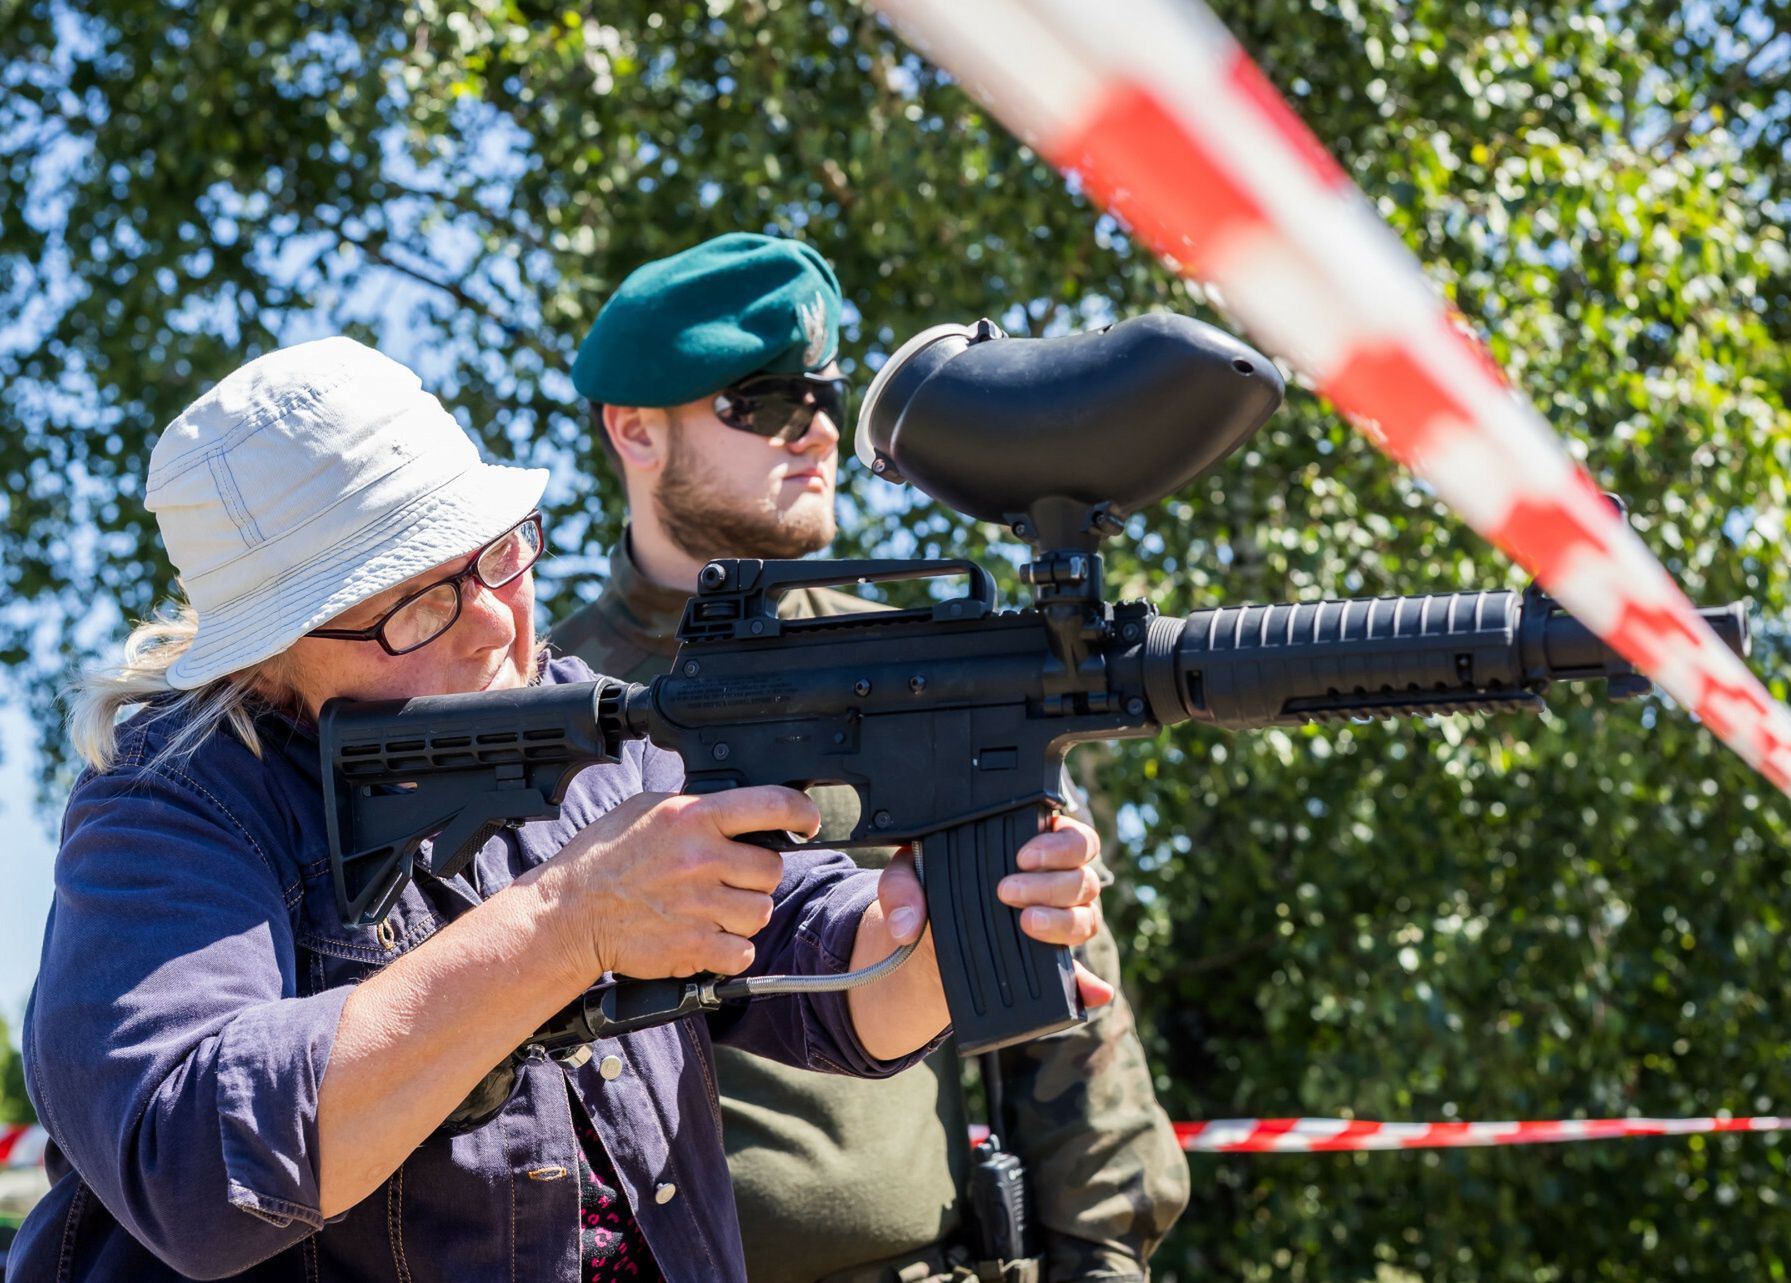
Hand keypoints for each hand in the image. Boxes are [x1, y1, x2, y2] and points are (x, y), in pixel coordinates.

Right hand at [521, 786, 818, 983]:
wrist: (570, 912)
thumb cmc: (604, 857)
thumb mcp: (648, 810)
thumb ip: (697, 809)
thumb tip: (741, 809)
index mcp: (694, 817)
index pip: (772, 806)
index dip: (801, 814)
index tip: (807, 822)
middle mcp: (701, 858)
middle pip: (771, 869)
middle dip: (756, 875)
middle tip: (729, 878)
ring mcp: (699, 905)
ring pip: (761, 911)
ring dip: (745, 913)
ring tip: (714, 908)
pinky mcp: (693, 946)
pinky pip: (743, 952)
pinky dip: (732, 950)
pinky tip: (709, 937)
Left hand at [875, 813, 1114, 1008]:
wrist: (928, 944)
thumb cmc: (930, 894)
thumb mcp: (907, 881)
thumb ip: (901, 891)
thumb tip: (907, 926)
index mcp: (1037, 849)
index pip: (1073, 838)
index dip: (1059, 844)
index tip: (1022, 855)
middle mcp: (1059, 884)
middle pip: (1083, 878)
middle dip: (1050, 883)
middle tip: (1008, 890)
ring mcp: (1062, 924)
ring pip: (1086, 919)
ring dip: (1061, 921)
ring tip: (1026, 923)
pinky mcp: (1054, 964)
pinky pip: (1082, 977)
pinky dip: (1089, 985)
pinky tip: (1093, 992)